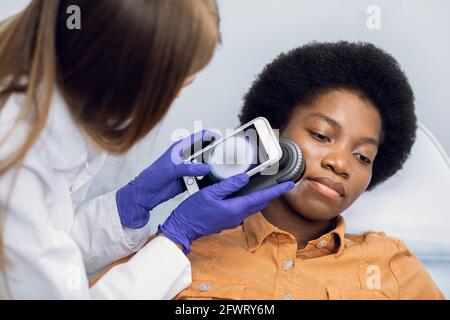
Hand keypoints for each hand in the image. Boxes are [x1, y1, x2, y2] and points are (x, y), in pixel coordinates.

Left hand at [116, 130, 218, 227]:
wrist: (145, 194)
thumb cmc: (151, 177)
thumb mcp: (171, 169)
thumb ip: (188, 167)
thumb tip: (204, 167)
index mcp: (180, 148)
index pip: (199, 137)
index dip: (211, 136)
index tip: (221, 140)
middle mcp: (185, 157)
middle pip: (205, 151)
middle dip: (215, 153)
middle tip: (224, 158)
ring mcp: (188, 169)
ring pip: (205, 166)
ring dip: (212, 168)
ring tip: (220, 170)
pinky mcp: (189, 180)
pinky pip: (202, 178)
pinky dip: (207, 180)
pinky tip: (212, 181)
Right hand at [158, 173, 293, 252]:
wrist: (183, 228)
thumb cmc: (193, 212)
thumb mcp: (210, 193)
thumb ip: (228, 186)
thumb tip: (244, 179)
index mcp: (236, 208)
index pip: (262, 198)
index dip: (277, 190)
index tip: (288, 184)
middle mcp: (238, 216)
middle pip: (260, 203)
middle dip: (271, 193)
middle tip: (279, 183)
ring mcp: (233, 219)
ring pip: (252, 206)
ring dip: (260, 197)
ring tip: (264, 185)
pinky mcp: (228, 219)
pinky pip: (243, 208)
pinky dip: (248, 200)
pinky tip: (242, 193)